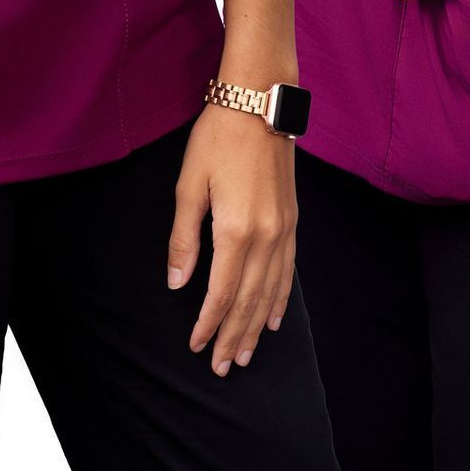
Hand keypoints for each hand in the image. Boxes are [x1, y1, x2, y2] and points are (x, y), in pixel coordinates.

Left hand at [167, 105, 295, 375]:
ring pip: (270, 292)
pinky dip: (280, 300)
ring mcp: (284, 231)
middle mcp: (266, 237)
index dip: (207, 323)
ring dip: (256, 327)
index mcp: (236, 231)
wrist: (259, 102)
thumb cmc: (217, 138)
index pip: (221, 293)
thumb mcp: (189, 185)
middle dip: (233, 336)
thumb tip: (177, 282)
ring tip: (244, 355)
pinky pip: (288, 272)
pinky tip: (272, 318)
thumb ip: (184, 237)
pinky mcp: (292, 221)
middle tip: (221, 368)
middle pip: (248, 301)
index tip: (195, 345)